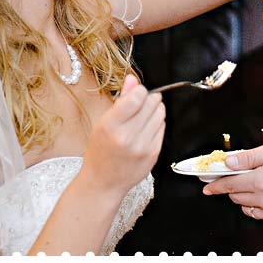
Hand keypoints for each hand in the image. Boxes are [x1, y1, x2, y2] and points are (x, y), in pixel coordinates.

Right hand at [80, 74, 164, 194]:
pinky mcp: (154, 154)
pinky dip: (156, 124)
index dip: (139, 91)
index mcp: (111, 126)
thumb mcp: (102, 123)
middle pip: (152, 103)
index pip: (137, 97)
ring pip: (161, 114)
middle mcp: (128, 137)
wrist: (104, 183)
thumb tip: (133, 79)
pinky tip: (145, 130)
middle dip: (149, 99)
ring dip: (154, 111)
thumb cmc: (100, 152)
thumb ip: (121, 99)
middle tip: (140, 104)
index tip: (136, 94)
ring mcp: (143, 147)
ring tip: (142, 117)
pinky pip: (163, 128)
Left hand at [202, 139, 262, 228]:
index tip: (207, 184)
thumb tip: (229, 162)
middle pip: (236, 197)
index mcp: (261, 181)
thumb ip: (251, 156)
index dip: (215, 184)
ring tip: (259, 183)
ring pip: (248, 208)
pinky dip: (262, 206)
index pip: (228, 185)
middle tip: (236, 176)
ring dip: (246, 197)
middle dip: (232, 186)